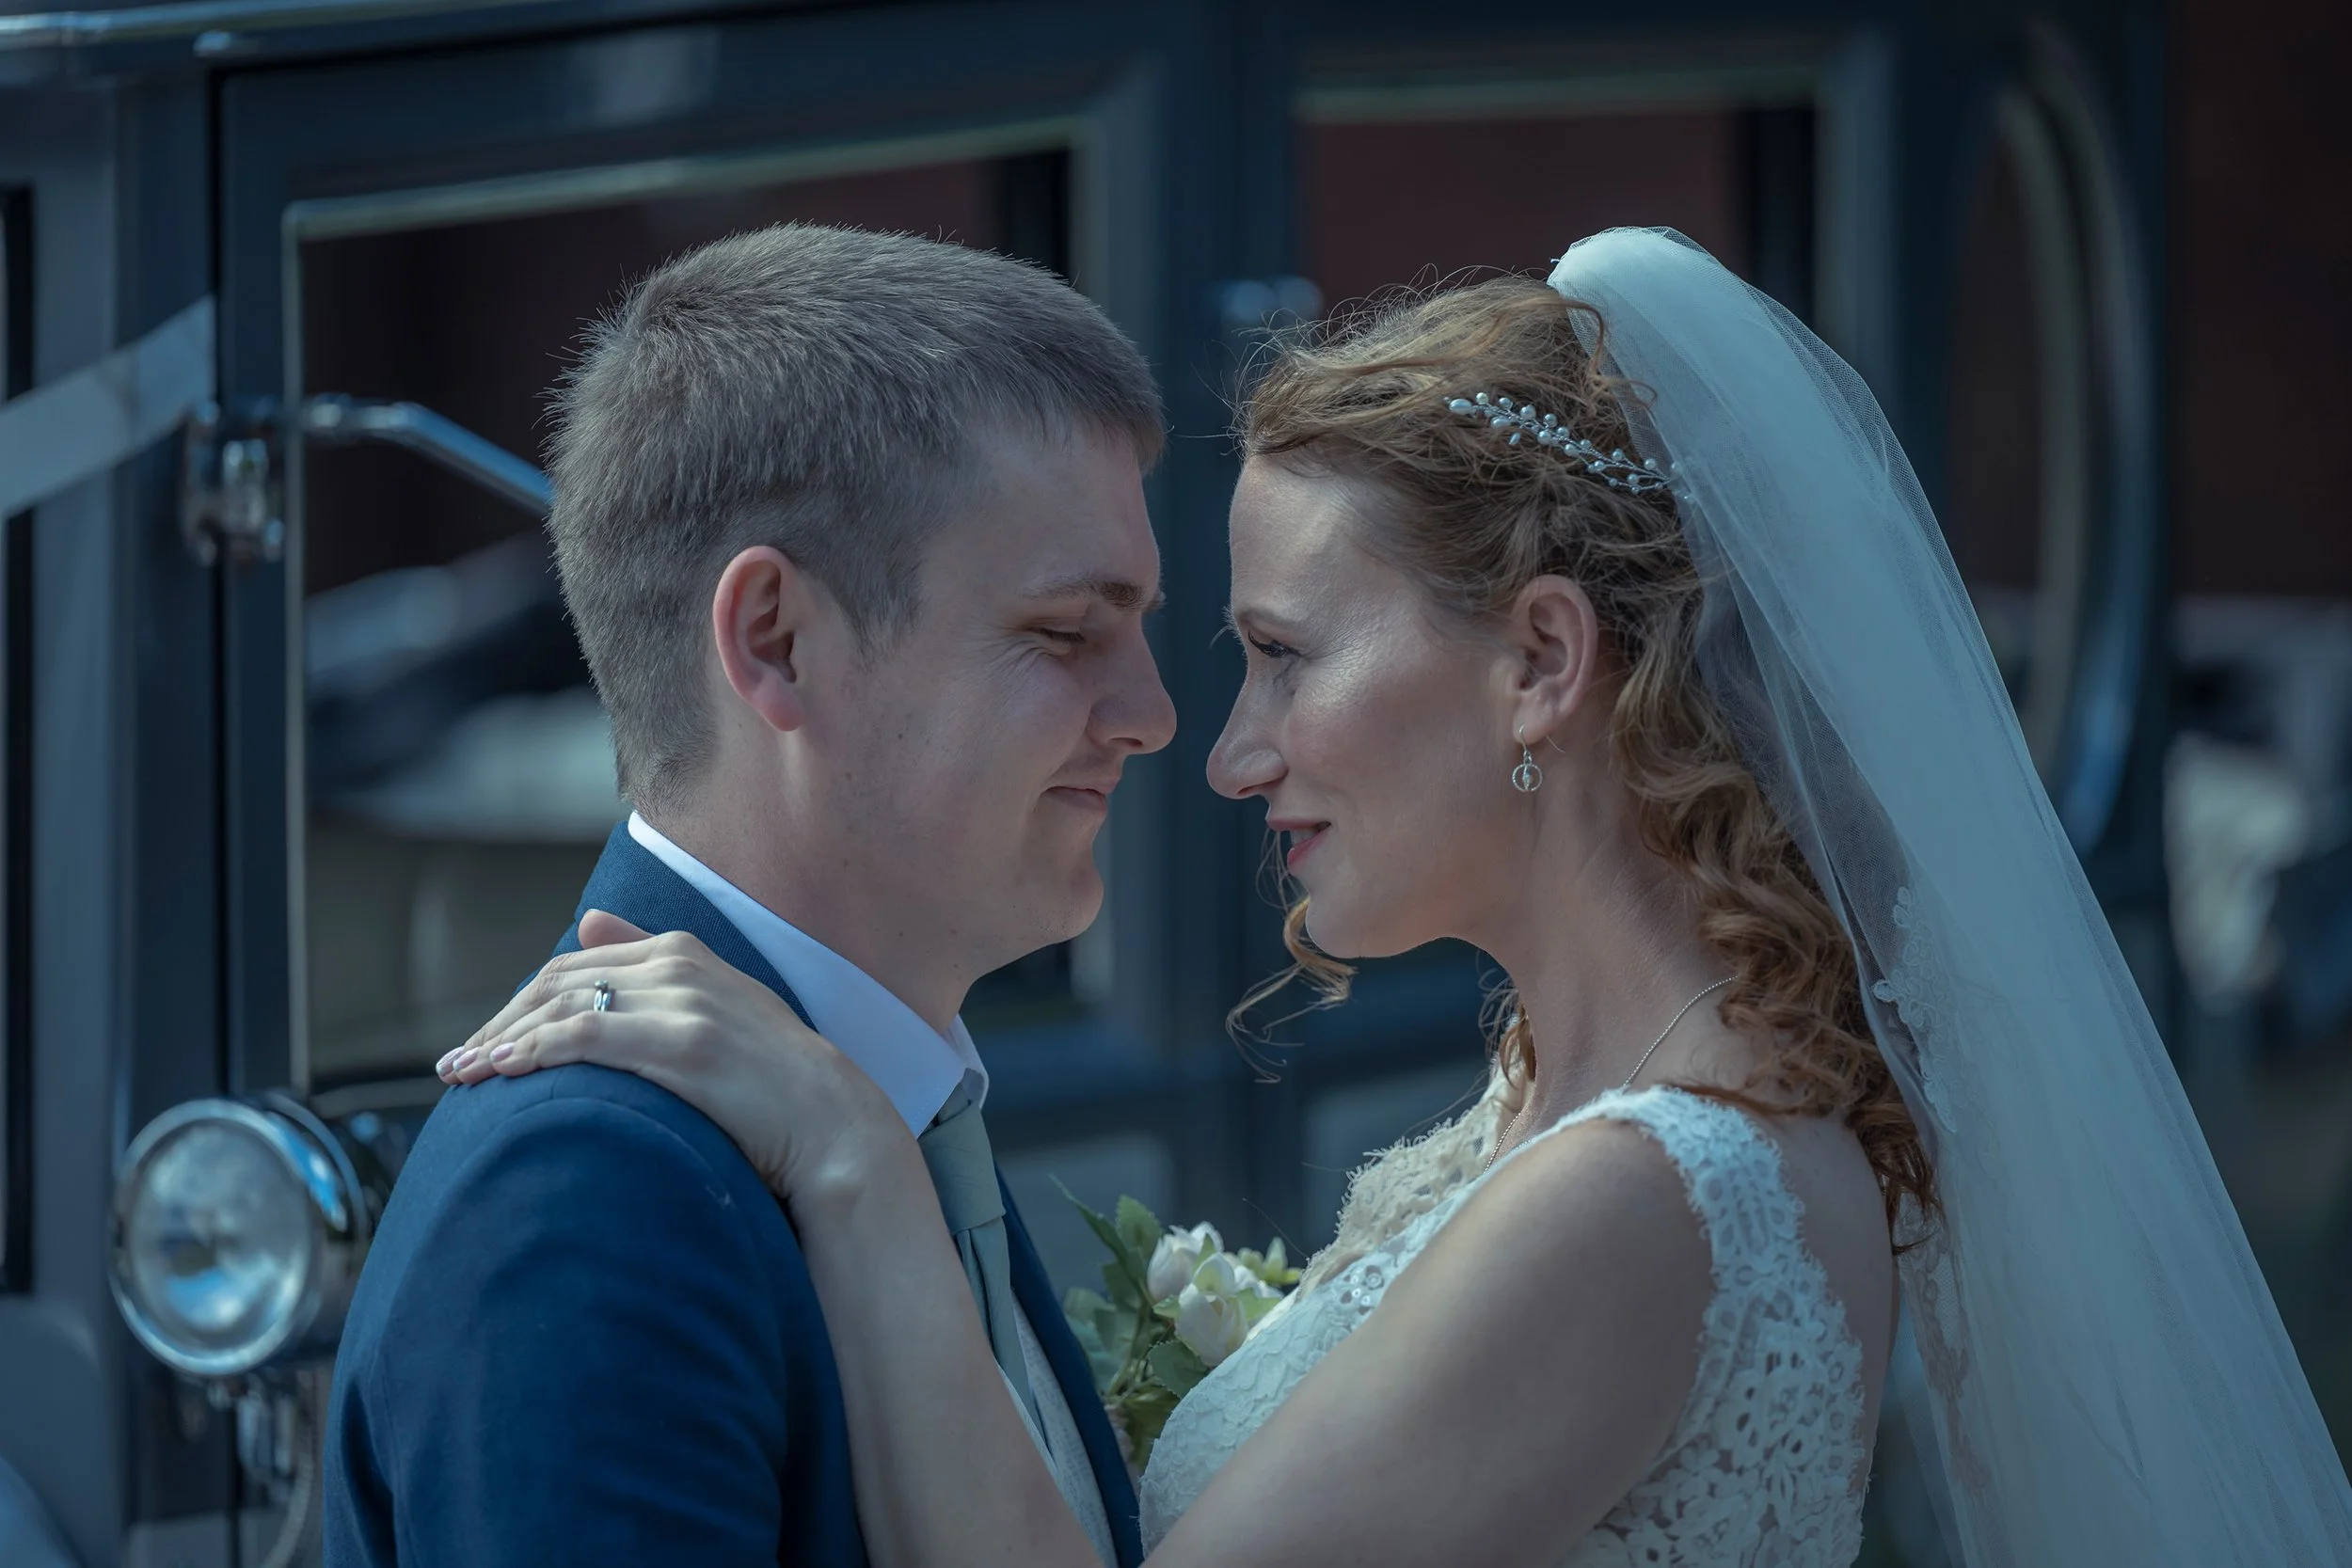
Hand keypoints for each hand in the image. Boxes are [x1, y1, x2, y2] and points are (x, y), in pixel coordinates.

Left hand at [439, 910, 902, 1201]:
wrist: (833, 1122)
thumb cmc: (773, 1079)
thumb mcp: (715, 1004)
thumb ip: (650, 962)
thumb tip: (588, 920)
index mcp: (683, 951)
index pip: (575, 965)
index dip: (519, 1004)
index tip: (484, 1043)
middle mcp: (679, 965)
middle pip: (558, 983)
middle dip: (499, 1024)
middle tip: (456, 1066)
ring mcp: (683, 1000)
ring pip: (564, 1007)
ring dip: (502, 1041)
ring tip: (462, 1076)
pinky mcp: (684, 1042)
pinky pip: (588, 1037)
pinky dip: (535, 1052)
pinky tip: (502, 1074)